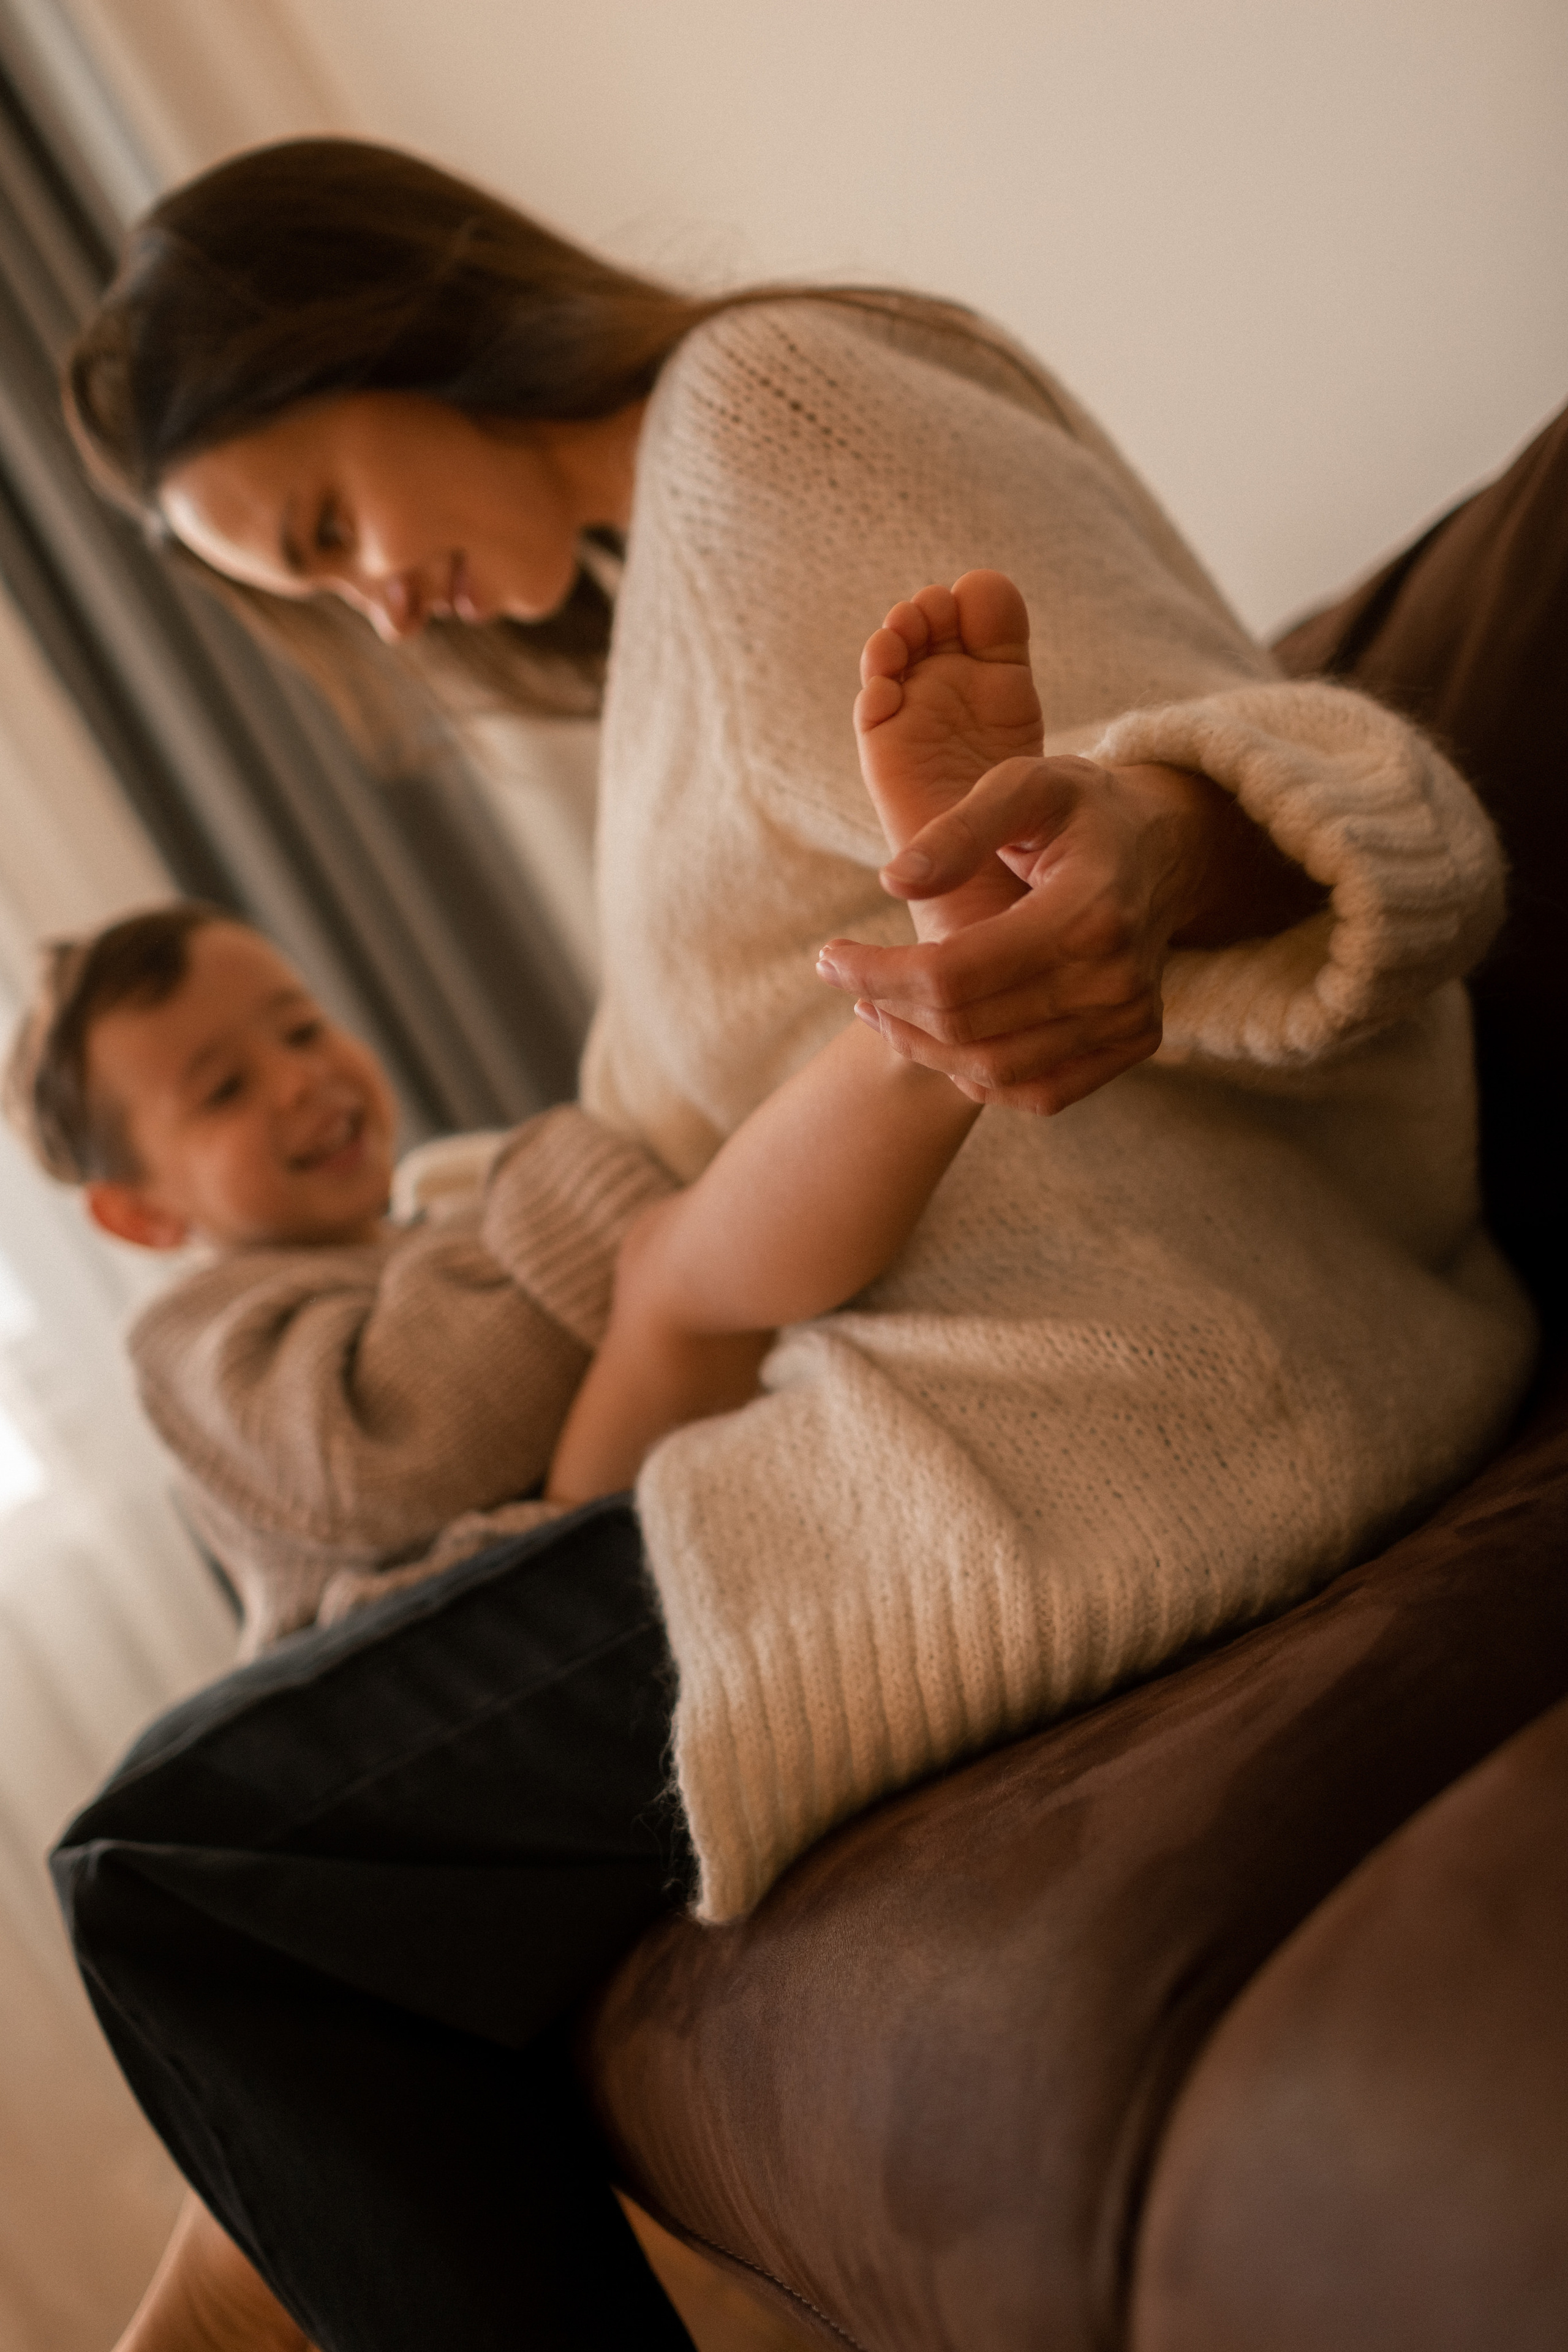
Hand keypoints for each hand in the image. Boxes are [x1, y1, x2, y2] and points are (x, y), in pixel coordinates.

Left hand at [817, 753, 1318, 1114]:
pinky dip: (976, 1076)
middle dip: (888, 1008)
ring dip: (921, 1047)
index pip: (954, 973)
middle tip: (846, 978)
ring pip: (994, 1071)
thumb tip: (892, 882)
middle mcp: (1116, 978)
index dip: (876, 974)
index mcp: (1088, 912)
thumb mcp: (1024, 784)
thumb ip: (959, 828)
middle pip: (967, 1027)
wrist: (1162, 846)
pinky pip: (1038, 1093)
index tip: (827, 957)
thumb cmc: (1078, 809)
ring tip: (880, 1008)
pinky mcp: (1132, 1044)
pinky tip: (938, 1037)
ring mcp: (1130, 1019)